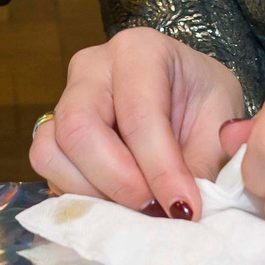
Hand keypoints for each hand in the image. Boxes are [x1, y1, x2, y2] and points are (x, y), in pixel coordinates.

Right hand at [30, 27, 245, 215]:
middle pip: (80, 128)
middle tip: (155, 211)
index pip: (139, 115)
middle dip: (118, 182)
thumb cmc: (203, 103)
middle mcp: (93, 67)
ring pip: (52, 150)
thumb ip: (201, 164)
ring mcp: (65, 96)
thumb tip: (180, 214)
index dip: (160, 169)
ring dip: (92, 192)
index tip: (185, 209)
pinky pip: (47, 165)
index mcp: (140, 51)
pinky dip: (76, 192)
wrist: (187, 97)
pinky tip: (115, 200)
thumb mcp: (218, 124)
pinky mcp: (53, 128)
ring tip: (137, 207)